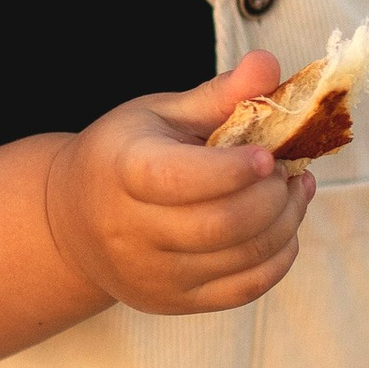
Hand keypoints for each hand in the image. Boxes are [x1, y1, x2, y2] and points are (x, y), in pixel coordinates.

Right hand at [43, 54, 315, 315]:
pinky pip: (243, 291)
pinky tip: (285, 228)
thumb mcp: (160, 114)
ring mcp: (152, 274)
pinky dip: (278, 259)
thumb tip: (270, 65)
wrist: (73, 220)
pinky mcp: (173, 302)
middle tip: (291, 170)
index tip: (269, 156)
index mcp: (122, 171)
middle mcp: (131, 231)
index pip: (180, 179)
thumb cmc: (125, 154)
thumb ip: (219, 94)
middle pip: (221, 225)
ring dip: (285, 223)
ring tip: (295, 191)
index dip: (232, 171)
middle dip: (272, 198)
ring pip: (240, 259)